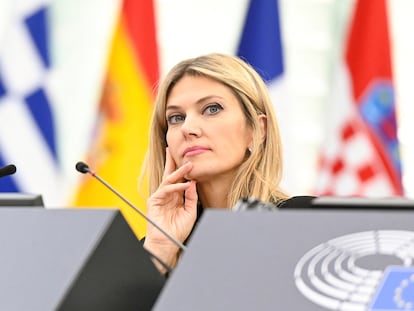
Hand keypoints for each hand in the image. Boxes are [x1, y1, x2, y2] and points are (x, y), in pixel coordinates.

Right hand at [144, 148, 197, 271]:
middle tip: (179, 151)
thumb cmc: (178, 229)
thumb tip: (193, 183)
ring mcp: (160, 197)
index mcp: (176, 196)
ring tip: (189, 166)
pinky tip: (186, 185)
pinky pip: (166, 190)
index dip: (184, 170)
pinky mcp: (154, 201)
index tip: (191, 160)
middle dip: (174, 162)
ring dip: (179, 172)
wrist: (168, 242)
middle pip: (170, 174)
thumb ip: (191, 197)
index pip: (179, 179)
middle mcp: (168, 194)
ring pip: (169, 180)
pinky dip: (176, 187)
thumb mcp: (190, 211)